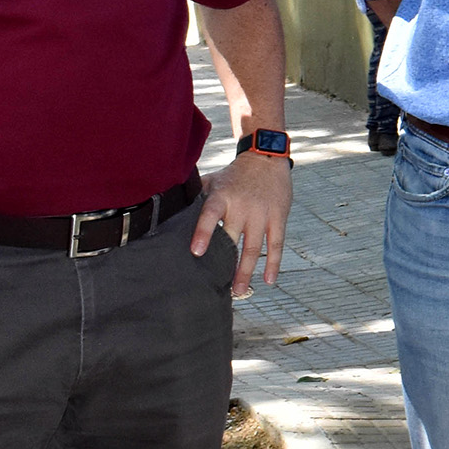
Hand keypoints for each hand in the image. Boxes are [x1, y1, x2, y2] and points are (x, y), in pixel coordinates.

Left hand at [198, 152, 291, 295]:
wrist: (266, 157)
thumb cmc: (234, 174)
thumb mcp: (212, 180)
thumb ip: (195, 197)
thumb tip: (169, 212)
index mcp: (222, 196)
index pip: (211, 215)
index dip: (204, 233)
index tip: (197, 252)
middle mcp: (242, 206)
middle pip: (233, 240)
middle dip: (225, 264)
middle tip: (218, 288)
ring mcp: (262, 214)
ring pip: (254, 248)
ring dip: (246, 271)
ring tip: (240, 291)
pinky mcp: (278, 218)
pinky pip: (276, 244)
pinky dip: (273, 263)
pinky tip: (269, 280)